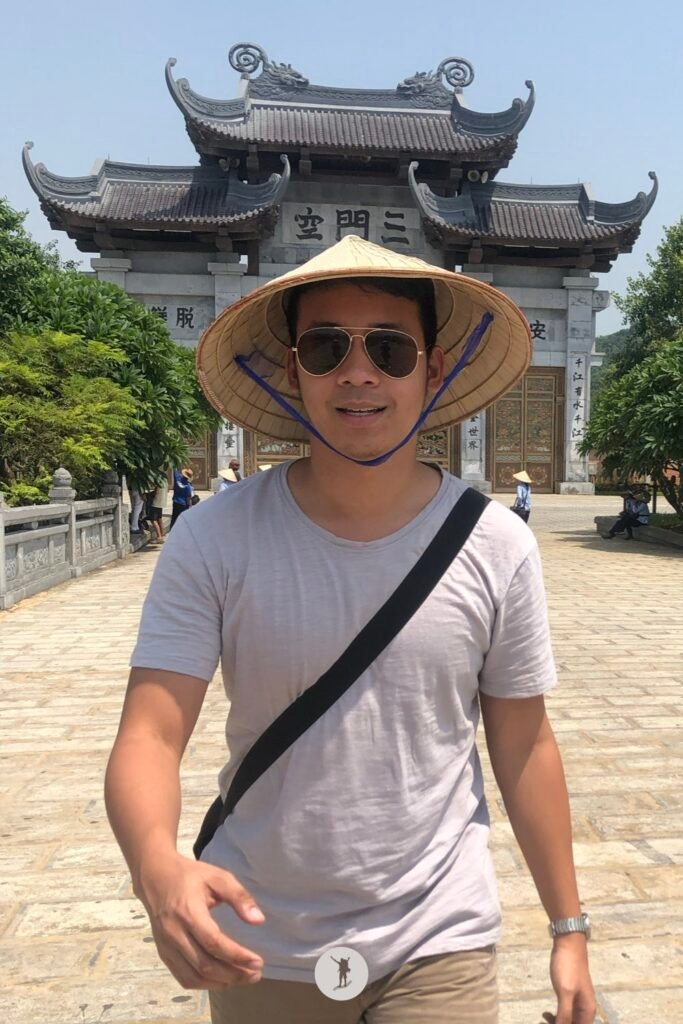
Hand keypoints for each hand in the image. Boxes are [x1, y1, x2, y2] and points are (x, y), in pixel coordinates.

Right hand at [136, 850, 265, 989]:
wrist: (156, 877)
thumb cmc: (190, 876)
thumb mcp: (218, 877)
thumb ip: (239, 897)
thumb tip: (259, 920)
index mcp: (188, 912)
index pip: (214, 943)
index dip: (237, 956)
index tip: (258, 962)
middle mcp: (174, 933)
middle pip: (205, 965)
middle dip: (233, 974)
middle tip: (255, 973)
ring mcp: (166, 946)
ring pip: (194, 976)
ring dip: (221, 982)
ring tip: (243, 977)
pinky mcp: (163, 953)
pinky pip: (183, 977)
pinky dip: (204, 983)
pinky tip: (221, 979)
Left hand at [545, 935, 596, 1022]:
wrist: (568, 943)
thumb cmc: (568, 967)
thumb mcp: (565, 992)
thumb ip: (565, 1014)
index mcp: (588, 1012)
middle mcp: (585, 1010)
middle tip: (542, 1023)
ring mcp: (577, 1002)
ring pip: (568, 1021)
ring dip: (556, 1022)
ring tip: (542, 1020)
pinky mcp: (569, 995)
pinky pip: (564, 1012)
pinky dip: (556, 1015)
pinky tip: (545, 1014)